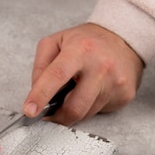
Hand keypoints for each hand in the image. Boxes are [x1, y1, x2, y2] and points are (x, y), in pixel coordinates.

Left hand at [23, 23, 143, 124]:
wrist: (125, 38)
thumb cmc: (88, 41)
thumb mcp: (57, 41)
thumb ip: (41, 66)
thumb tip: (36, 92)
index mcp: (80, 49)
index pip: (56, 76)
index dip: (40, 95)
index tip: (29, 111)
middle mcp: (100, 66)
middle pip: (74, 107)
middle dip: (58, 116)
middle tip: (50, 113)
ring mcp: (115, 82)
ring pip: (85, 113)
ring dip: (74, 109)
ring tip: (76, 92)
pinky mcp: (125, 95)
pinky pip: (99, 111)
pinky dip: (90, 106)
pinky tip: (94, 91)